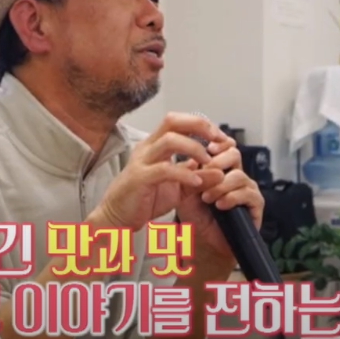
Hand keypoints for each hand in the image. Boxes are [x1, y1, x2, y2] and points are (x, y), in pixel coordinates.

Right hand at [92, 113, 229, 231]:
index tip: (221, 138)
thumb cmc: (144, 199)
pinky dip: (184, 174)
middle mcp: (147, 148)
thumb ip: (197, 177)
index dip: (202, 125)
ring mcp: (142, 161)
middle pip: (173, 121)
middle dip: (199, 126)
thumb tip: (220, 171)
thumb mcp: (177, 188)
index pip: (179, 121)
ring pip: (169, 140)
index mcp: (155, 145)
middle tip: (218, 140)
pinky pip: (164, 169)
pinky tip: (196, 182)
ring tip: (208, 161)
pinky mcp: (140, 178)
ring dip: (194, 148)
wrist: (118, 217)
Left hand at [176, 141, 264, 275]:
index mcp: (220, 167)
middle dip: (218, 162)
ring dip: (220, 186)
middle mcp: (236, 175)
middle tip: (204, 172)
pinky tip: (220, 205)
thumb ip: (188, 173)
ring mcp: (247, 188)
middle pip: (234, 154)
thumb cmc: (196, 215)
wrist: (204, 241)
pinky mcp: (256, 204)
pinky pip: (248, 194)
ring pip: (239, 176)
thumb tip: (195, 157)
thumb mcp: (185, 192)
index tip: (206, 148)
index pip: (224, 146)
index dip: (218, 144)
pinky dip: (232, 198)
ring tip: (207, 198)